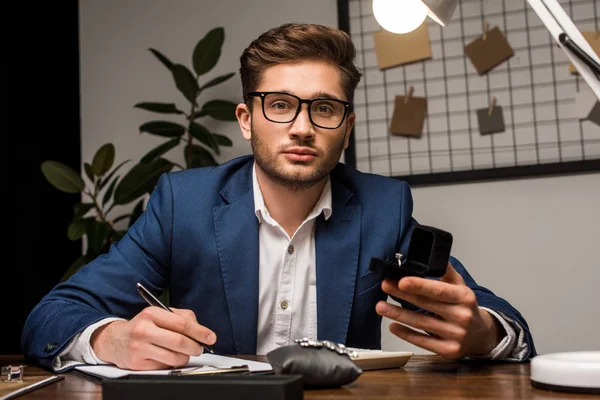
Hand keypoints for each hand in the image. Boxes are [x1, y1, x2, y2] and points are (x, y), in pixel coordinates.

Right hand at [91, 307, 216, 369]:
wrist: (114, 340)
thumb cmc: (143, 326)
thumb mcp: (160, 314)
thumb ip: (182, 318)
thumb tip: (202, 331)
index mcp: (151, 314)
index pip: (182, 324)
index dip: (200, 332)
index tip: (211, 338)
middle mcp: (143, 330)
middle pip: (179, 342)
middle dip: (195, 347)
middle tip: (200, 348)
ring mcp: (139, 348)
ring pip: (174, 358)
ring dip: (185, 357)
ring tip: (182, 352)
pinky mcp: (137, 364)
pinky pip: (165, 366)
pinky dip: (171, 363)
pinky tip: (166, 356)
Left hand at [376, 263, 503, 359]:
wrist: (482, 335)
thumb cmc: (466, 307)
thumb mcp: (461, 286)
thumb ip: (446, 272)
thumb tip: (434, 256)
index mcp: (464, 297)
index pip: (439, 290)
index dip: (420, 286)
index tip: (402, 281)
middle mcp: (461, 316)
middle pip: (426, 304)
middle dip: (402, 294)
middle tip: (385, 285)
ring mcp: (456, 335)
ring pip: (421, 323)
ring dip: (398, 314)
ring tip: (381, 306)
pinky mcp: (449, 350)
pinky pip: (423, 342)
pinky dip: (406, 334)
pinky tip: (393, 325)